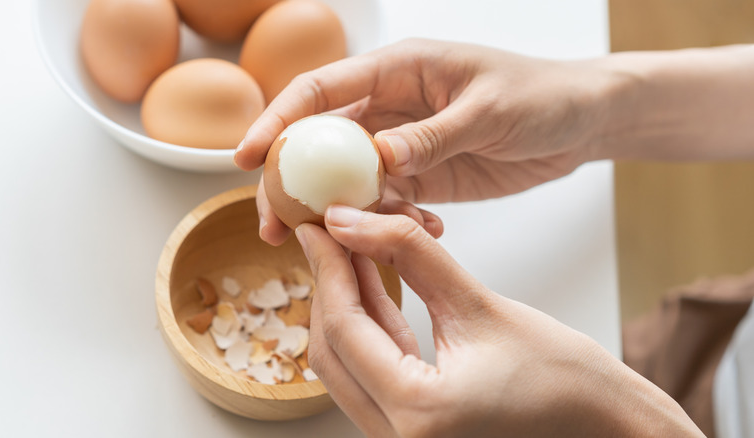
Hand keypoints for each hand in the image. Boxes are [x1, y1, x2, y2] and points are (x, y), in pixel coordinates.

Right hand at [235, 38, 616, 244]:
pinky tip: (414, 236)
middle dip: (290, 182)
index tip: (246, 157)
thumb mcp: (488, 111)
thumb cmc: (540, 95)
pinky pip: (389, 202)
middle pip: (321, 144)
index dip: (278, 121)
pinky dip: (389, 223)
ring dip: (335, 213)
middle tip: (271, 225)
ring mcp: (404, 145)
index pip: (322, 92)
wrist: (580, 122)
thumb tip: (378, 158)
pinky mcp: (424, 177)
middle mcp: (391, 107)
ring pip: (349, 180)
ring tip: (329, 247)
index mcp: (398, 71)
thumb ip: (433, 135)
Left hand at [296, 205, 703, 437]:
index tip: (317, 225)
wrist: (607, 427)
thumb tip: (353, 220)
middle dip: (328, 287)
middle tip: (329, 234)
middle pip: (333, 352)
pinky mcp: (414, 434)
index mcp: (417, 414)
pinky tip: (373, 286)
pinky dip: (371, 333)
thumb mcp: (480, 304)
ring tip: (350, 251)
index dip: (326, 267)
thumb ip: (411, 255)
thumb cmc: (566, 378)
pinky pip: (374, 379)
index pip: (344, 328)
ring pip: (347, 367)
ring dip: (346, 308)